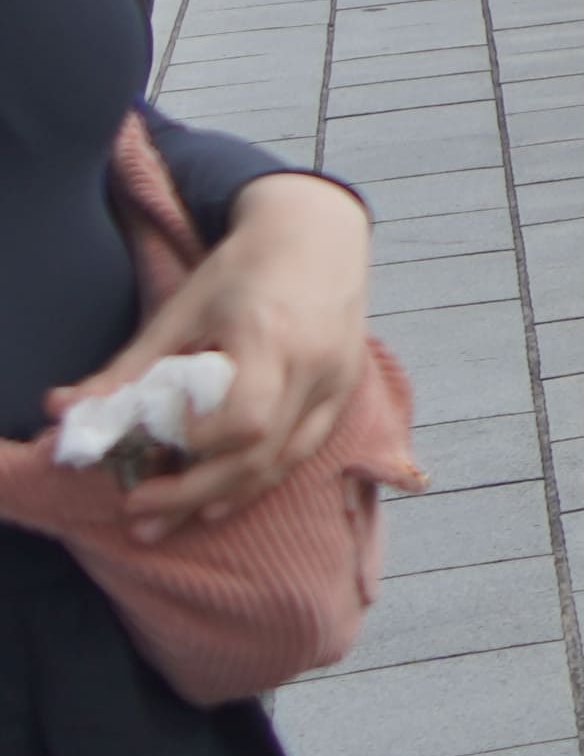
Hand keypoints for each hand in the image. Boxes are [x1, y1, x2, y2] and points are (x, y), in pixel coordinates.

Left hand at [53, 174, 371, 540]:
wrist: (318, 234)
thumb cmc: (244, 268)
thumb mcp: (182, 309)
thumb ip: (130, 367)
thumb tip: (65, 412)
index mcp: (274, 337)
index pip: (244, 418)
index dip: (195, 444)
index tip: (150, 447)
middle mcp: (314, 365)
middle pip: (260, 454)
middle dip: (194, 492)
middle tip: (138, 512)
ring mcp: (337, 381)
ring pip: (284, 462)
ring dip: (224, 497)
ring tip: (168, 521)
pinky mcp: (345, 391)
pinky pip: (302, 451)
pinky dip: (258, 479)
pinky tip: (218, 500)